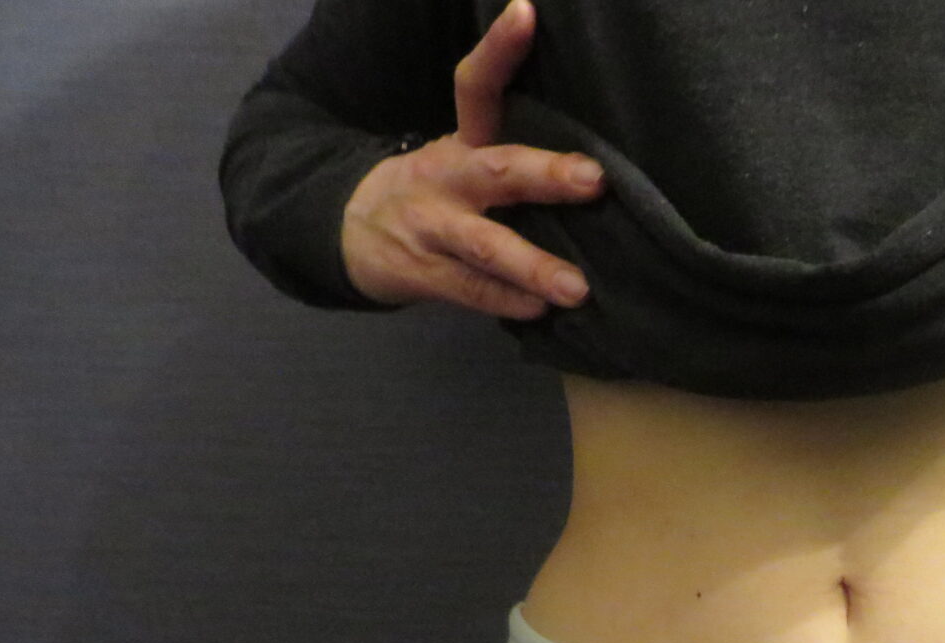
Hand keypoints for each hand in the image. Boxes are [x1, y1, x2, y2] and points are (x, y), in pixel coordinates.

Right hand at [340, 0, 605, 317]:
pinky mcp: (421, 273)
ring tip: (576, 288)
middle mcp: (445, 180)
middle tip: (593, 180)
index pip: (476, 86)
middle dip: (544, 175)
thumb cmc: (434, 194)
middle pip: (493, 169)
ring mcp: (431, 228)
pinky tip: (540, 311)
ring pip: (483, 244)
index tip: (526, 14)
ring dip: (531, 265)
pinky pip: (469, 291)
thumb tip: (596, 163)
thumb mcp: (461, 157)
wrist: (347, 231)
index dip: (499, 50)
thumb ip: (511, 154)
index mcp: (460, 143)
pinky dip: (505, 301)